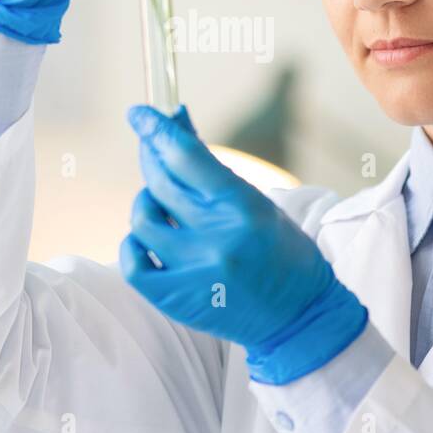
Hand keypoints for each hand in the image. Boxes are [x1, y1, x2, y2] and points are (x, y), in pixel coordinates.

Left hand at [120, 104, 367, 384]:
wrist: (300, 318)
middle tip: (150, 148)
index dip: (157, 130)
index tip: (139, 114)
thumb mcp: (256, 202)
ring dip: (146, 204)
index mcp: (242, 206)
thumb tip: (177, 121)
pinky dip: (134, 244)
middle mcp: (216, 237)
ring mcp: (193, 270)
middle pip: (160, 182)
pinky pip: (133, 262)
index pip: (185, 156)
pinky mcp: (176, 300)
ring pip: (142, 220)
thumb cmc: (281, 253)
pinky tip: (149, 238)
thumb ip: (212, 168)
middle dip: (150, 157)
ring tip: (161, 206)